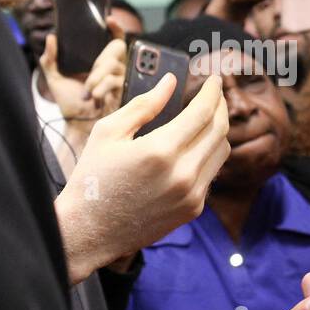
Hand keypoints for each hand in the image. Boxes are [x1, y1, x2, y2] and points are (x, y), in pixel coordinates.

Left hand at [39, 16, 126, 123]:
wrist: (76, 125)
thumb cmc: (69, 103)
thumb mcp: (55, 78)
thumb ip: (50, 58)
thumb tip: (51, 37)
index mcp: (100, 62)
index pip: (114, 39)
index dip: (115, 28)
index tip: (108, 20)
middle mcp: (113, 68)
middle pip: (116, 50)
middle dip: (100, 61)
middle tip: (89, 74)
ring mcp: (120, 79)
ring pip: (113, 66)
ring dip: (97, 77)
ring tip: (88, 91)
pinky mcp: (124, 91)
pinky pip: (114, 80)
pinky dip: (102, 87)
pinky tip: (94, 96)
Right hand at [54, 72, 229, 283]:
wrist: (89, 230)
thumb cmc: (93, 177)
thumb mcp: (109, 132)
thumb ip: (144, 104)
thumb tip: (171, 81)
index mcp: (160, 151)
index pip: (203, 112)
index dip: (212, 91)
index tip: (214, 79)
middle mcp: (182, 175)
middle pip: (219, 130)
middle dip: (219, 106)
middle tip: (213, 94)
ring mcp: (191, 195)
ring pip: (221, 152)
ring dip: (217, 130)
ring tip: (203, 119)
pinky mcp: (192, 210)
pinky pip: (211, 174)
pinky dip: (206, 156)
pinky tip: (191, 148)